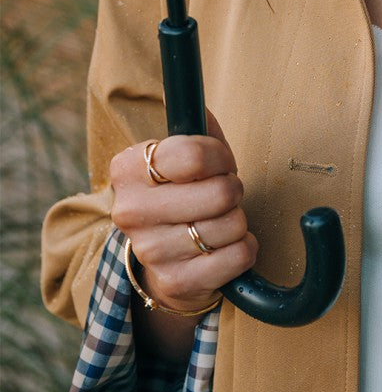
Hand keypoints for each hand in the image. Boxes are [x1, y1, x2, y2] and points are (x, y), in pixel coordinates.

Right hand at [110, 111, 257, 313]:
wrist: (167, 256)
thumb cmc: (184, 192)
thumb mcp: (186, 153)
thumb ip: (198, 126)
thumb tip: (203, 108)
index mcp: (127, 169)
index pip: (195, 154)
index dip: (220, 158)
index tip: (219, 164)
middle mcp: (130, 211)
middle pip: (220, 193)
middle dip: (233, 190)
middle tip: (222, 195)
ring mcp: (150, 251)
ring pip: (231, 225)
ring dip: (238, 221)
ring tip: (218, 221)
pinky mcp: (176, 282)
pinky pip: (238, 256)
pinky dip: (244, 249)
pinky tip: (225, 247)